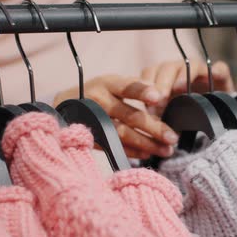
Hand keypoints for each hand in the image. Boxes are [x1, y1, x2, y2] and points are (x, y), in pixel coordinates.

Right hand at [54, 75, 176, 158]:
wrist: (63, 106)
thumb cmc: (97, 94)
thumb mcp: (111, 83)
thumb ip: (134, 86)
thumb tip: (161, 94)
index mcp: (108, 83)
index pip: (127, 86)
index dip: (142, 91)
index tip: (158, 97)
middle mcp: (99, 101)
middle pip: (130, 115)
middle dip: (154, 127)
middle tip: (172, 137)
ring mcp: (94, 120)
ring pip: (123, 134)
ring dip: (146, 143)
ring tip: (166, 150)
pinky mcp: (91, 136)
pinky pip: (115, 146)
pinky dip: (132, 151)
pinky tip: (148, 154)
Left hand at [141, 59, 233, 114]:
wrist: (214, 121)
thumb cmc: (184, 119)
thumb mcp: (167, 119)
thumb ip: (156, 118)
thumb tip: (147, 124)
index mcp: (162, 79)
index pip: (149, 73)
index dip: (145, 85)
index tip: (146, 102)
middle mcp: (179, 72)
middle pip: (167, 68)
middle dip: (161, 83)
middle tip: (159, 98)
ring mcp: (200, 72)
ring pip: (189, 65)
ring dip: (183, 75)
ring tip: (178, 89)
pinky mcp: (220, 75)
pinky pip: (219, 68)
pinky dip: (216, 70)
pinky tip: (213, 76)